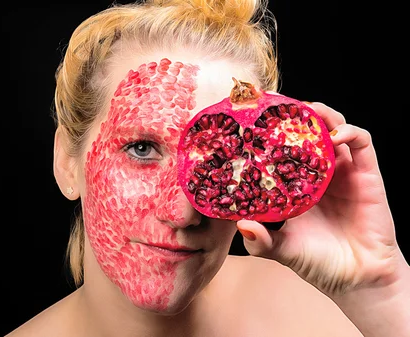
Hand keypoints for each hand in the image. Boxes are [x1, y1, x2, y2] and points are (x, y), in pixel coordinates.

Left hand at [237, 102, 407, 296]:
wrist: (357, 280)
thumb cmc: (318, 262)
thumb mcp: (281, 249)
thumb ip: (261, 241)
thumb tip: (241, 226)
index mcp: (296, 186)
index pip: (282, 150)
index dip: (271, 134)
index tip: (252, 120)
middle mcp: (319, 174)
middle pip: (308, 134)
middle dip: (296, 116)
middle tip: (277, 105)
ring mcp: (343, 172)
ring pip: (335, 129)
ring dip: (323, 116)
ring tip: (308, 109)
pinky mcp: (367, 175)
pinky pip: (362, 144)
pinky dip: (350, 132)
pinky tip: (335, 135)